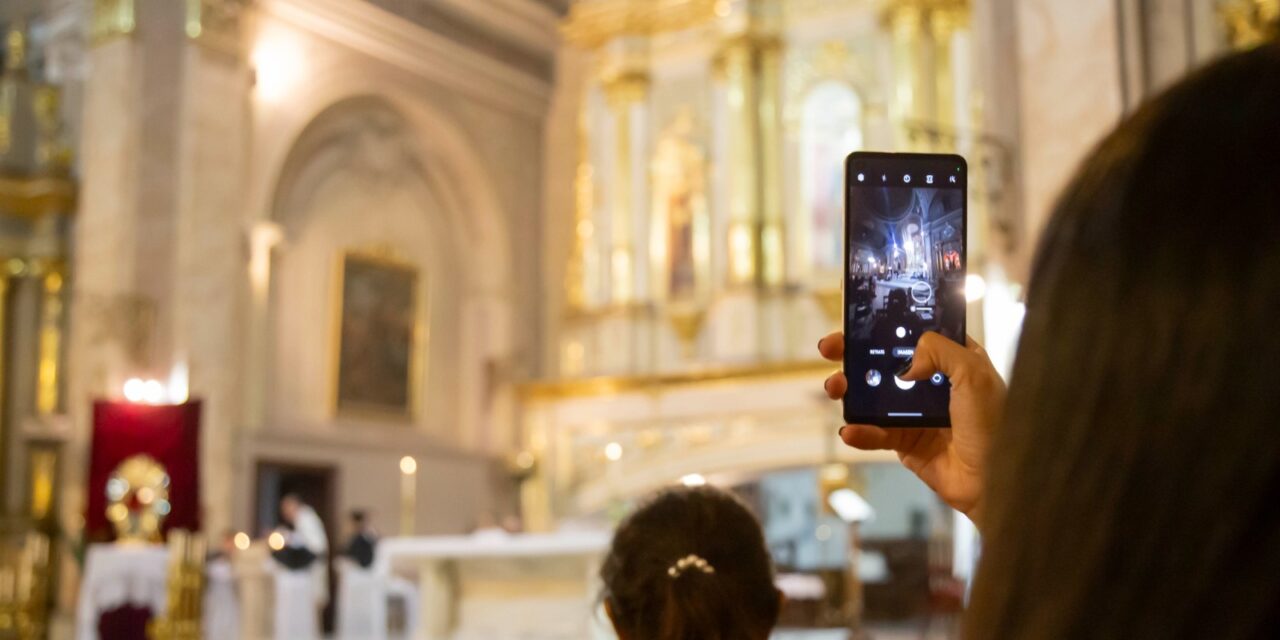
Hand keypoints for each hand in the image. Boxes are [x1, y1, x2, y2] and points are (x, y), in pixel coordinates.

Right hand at [819, 331, 1004, 528]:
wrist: (996, 481)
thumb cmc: (998, 426)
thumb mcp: (975, 374)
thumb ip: (940, 351)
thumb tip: (907, 361)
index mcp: (953, 360)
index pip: (913, 334)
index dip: (886, 327)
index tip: (858, 322)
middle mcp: (932, 383)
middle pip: (885, 362)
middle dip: (854, 354)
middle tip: (832, 349)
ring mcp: (916, 413)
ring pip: (872, 396)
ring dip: (849, 390)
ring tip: (836, 388)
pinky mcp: (906, 442)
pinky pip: (875, 433)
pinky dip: (859, 431)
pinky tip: (851, 429)